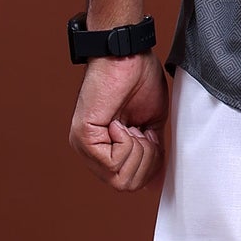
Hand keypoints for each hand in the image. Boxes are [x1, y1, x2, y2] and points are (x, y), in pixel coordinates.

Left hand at [68, 51, 169, 192]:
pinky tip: (120, 121)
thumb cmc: (139, 80)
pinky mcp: (83, 137)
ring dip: (138, 151)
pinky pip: (113, 162)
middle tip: (141, 131)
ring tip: (132, 125)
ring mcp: (84, 146)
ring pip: (120, 178)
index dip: (149, 165)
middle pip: (125, 185)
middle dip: (146, 161)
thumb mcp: (151, 124)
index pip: (129, 182)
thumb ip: (152, 153)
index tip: (148, 135)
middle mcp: (90, 151)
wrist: (128, 55)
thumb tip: (156, 182)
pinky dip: (127, 143)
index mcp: (105, 149)